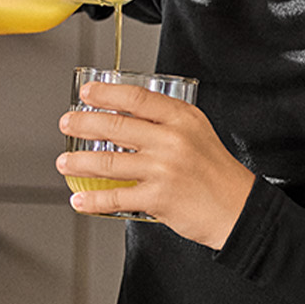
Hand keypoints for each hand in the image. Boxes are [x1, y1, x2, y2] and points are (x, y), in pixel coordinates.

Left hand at [57, 81, 256, 250]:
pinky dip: (93, 200)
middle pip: (116, 126)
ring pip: (109, 162)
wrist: (240, 210)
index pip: (137, 97)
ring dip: (79, 163)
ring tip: (65, 163)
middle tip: (67, 124)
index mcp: (182, 118)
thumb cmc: (217, 173)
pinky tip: (80, 200)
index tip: (86, 93)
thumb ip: (166, 122)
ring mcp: (164, 169)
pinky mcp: (158, 198)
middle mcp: (172, 140)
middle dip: (83, 123)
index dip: (106, 93)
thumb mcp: (198, 133)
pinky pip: (116, 198)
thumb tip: (123, 114)